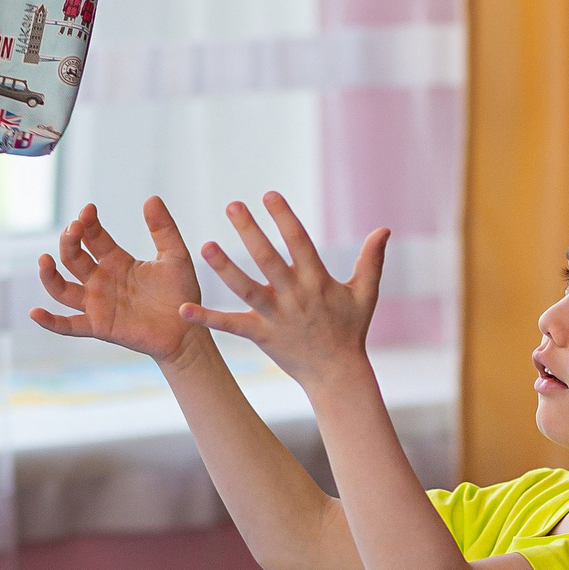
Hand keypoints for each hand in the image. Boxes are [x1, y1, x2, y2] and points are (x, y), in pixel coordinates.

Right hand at [30, 199, 206, 366]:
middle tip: (74, 228)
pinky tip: (35, 313)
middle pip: (73, 258)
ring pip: (62, 288)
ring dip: (49, 275)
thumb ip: (163, 229)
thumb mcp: (175, 256)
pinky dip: (50, 322)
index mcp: (116, 261)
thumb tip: (151, 197)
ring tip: (44, 259)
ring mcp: (97, 304)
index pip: (92, 238)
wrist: (189, 330)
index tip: (88, 210)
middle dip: (70, 241)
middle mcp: (101, 281)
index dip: (87, 223)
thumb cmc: (182, 295)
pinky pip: (69, 326)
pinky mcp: (100, 326)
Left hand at [183, 192, 387, 388]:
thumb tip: (384, 229)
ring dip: (225, 268)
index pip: (299, 243)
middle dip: (251, 232)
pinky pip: (232, 325)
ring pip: (247, 289)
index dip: (284, 218)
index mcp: (318, 282)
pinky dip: (208, 318)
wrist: (337, 374)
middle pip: (269, 260)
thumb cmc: (351, 330)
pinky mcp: (262, 336)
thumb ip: (371, 260)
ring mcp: (277, 317)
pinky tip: (184, 309)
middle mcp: (295, 296)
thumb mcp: (366, 294)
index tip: (269, 195)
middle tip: (233, 206)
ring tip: (205, 246)